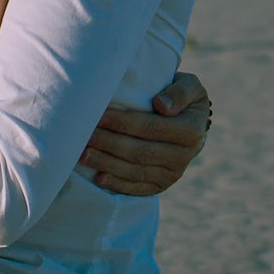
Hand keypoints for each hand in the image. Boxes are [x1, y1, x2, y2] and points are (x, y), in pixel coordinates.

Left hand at [82, 71, 210, 194]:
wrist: (191, 122)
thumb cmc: (180, 98)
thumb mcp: (189, 86)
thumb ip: (180, 92)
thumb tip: (161, 105)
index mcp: (191, 130)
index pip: (149, 127)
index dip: (121, 122)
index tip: (97, 116)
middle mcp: (184, 155)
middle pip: (139, 151)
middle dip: (107, 144)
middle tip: (82, 136)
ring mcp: (173, 174)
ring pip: (136, 171)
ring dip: (107, 164)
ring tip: (82, 155)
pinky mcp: (162, 185)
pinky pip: (138, 188)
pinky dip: (117, 184)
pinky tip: (98, 178)